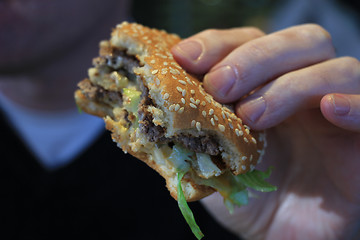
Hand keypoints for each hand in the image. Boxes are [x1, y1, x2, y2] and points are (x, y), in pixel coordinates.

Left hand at [172, 24, 359, 239]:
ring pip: (335, 68)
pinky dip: (353, 105)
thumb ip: (192, 132)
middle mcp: (305, 89)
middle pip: (299, 42)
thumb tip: (159, 111)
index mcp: (267, 85)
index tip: (184, 58)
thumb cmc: (245, 194)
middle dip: (255, 58)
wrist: (277, 234)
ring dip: (290, 85)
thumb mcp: (212, 160)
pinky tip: (330, 111)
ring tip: (252, 116)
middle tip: (219, 86)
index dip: (219, 43)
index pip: (250, 42)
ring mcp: (336, 112)